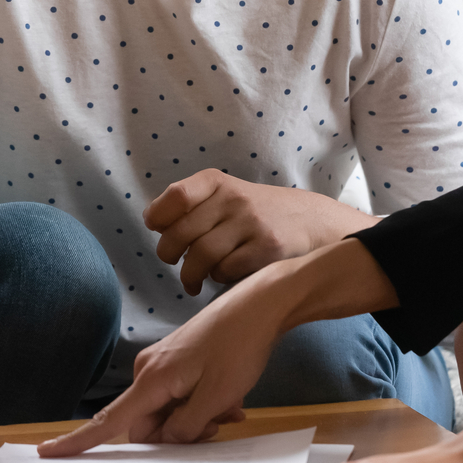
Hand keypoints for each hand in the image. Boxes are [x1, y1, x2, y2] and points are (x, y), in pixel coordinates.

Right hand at [38, 276, 281, 456]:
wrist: (259, 305)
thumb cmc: (239, 346)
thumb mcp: (216, 397)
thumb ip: (185, 427)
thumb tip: (165, 440)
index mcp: (152, 379)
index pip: (109, 420)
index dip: (78, 441)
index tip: (48, 452)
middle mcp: (149, 370)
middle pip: (149, 424)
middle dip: (181, 432)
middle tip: (219, 422)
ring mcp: (162, 364)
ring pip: (169, 412)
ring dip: (197, 418)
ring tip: (230, 405)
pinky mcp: (176, 361)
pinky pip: (179, 397)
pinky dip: (201, 403)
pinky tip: (229, 399)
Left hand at [143, 169, 376, 294]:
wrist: (308, 220)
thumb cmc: (252, 213)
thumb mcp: (224, 195)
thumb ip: (190, 205)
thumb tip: (154, 224)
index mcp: (216, 181)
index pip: (175, 197)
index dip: (159, 217)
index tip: (157, 229)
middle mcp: (233, 198)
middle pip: (181, 234)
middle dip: (168, 254)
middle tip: (174, 261)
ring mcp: (252, 223)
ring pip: (201, 257)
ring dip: (190, 274)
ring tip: (192, 280)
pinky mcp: (267, 248)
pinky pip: (226, 271)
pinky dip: (218, 278)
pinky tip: (223, 275)